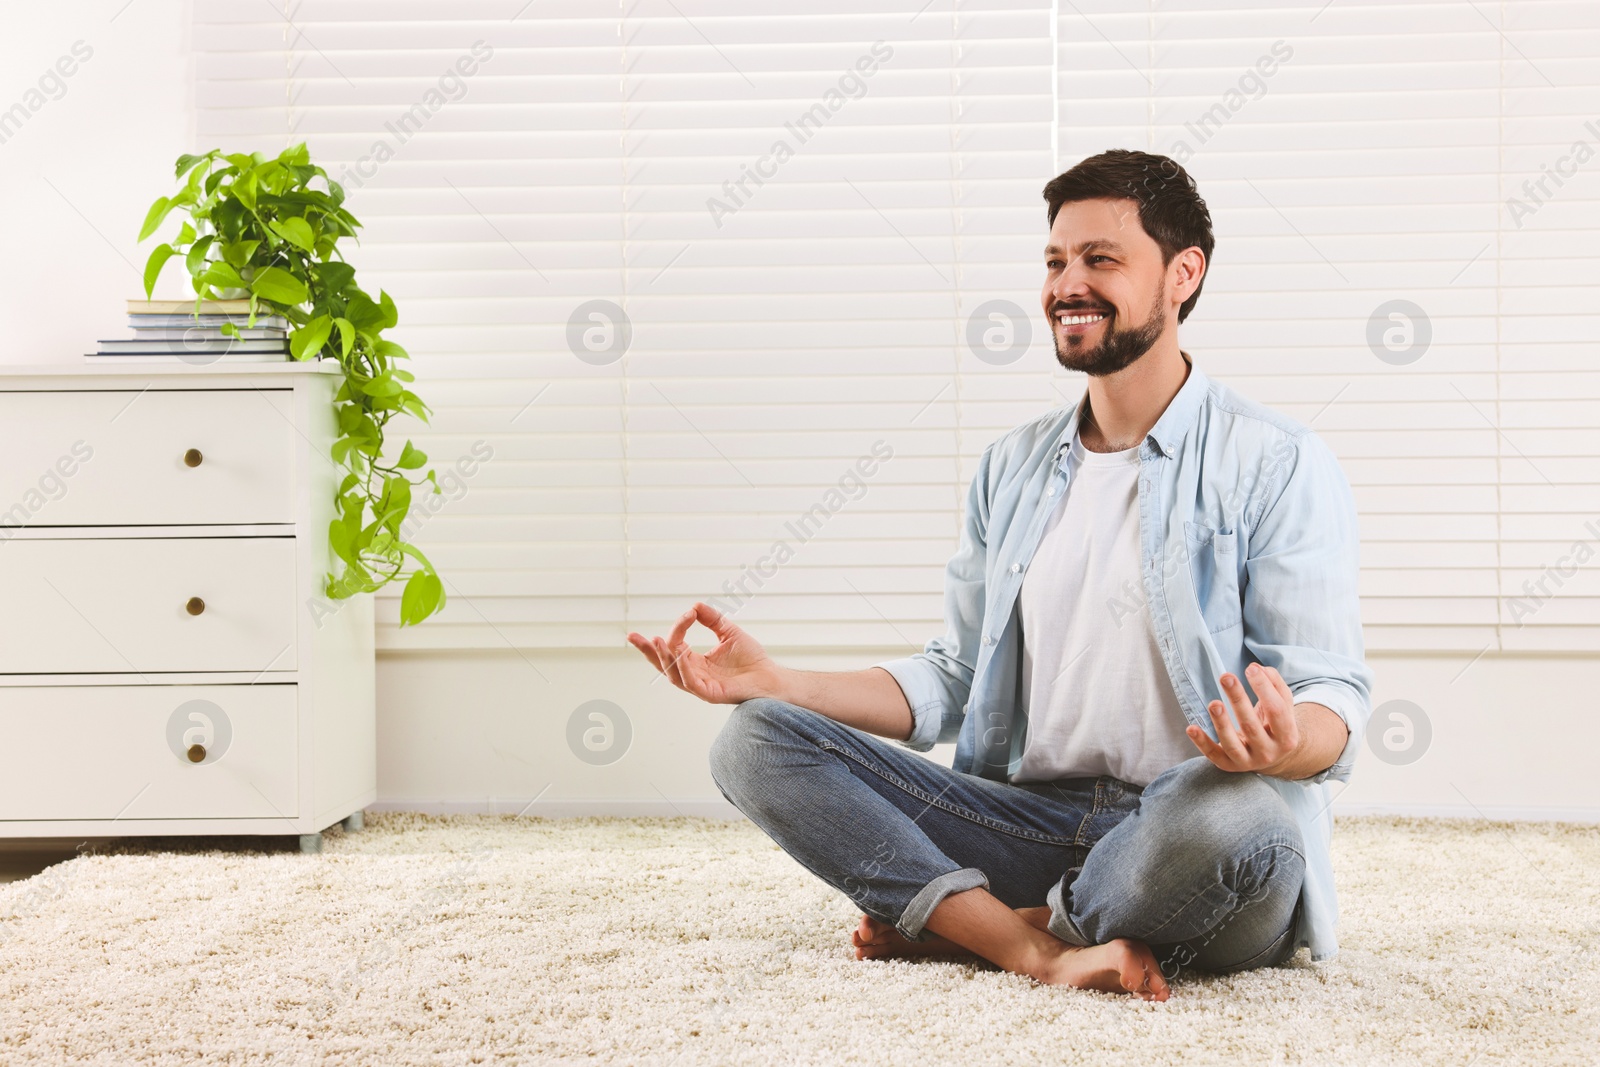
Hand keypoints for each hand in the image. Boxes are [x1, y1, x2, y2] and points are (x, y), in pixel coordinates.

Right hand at [626, 601, 780, 704]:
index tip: (687, 614)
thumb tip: (694, 606)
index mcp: (695, 662)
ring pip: (673, 674)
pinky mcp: (709, 694)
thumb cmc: (751, 659)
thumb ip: (712, 619)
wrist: (770, 677)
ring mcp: (700, 686)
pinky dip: (683, 668)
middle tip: (633, 636)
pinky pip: (690, 682)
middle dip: (647, 651)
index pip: (675, 645)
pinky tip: (680, 653)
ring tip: (656, 641)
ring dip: (664, 657)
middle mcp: (693, 675)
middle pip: (663, 664)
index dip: (677, 629)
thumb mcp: (728, 632)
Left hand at [1186, 662, 1300, 774]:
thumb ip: (1274, 683)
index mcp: (1287, 736)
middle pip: (1251, 726)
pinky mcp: (1229, 765)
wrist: (1272, 755)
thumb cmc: (1275, 722)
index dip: (1264, 689)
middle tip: (1226, 677)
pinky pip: (1213, 755)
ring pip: (1232, 744)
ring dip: (1221, 723)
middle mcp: (1269, 752)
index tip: (1249, 669)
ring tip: (1214, 703)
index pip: (1276, 711)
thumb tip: (1256, 668)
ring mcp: (1248, 761)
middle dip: (1238, 700)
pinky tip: (1191, 728)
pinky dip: (1201, 743)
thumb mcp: (1283, 704)